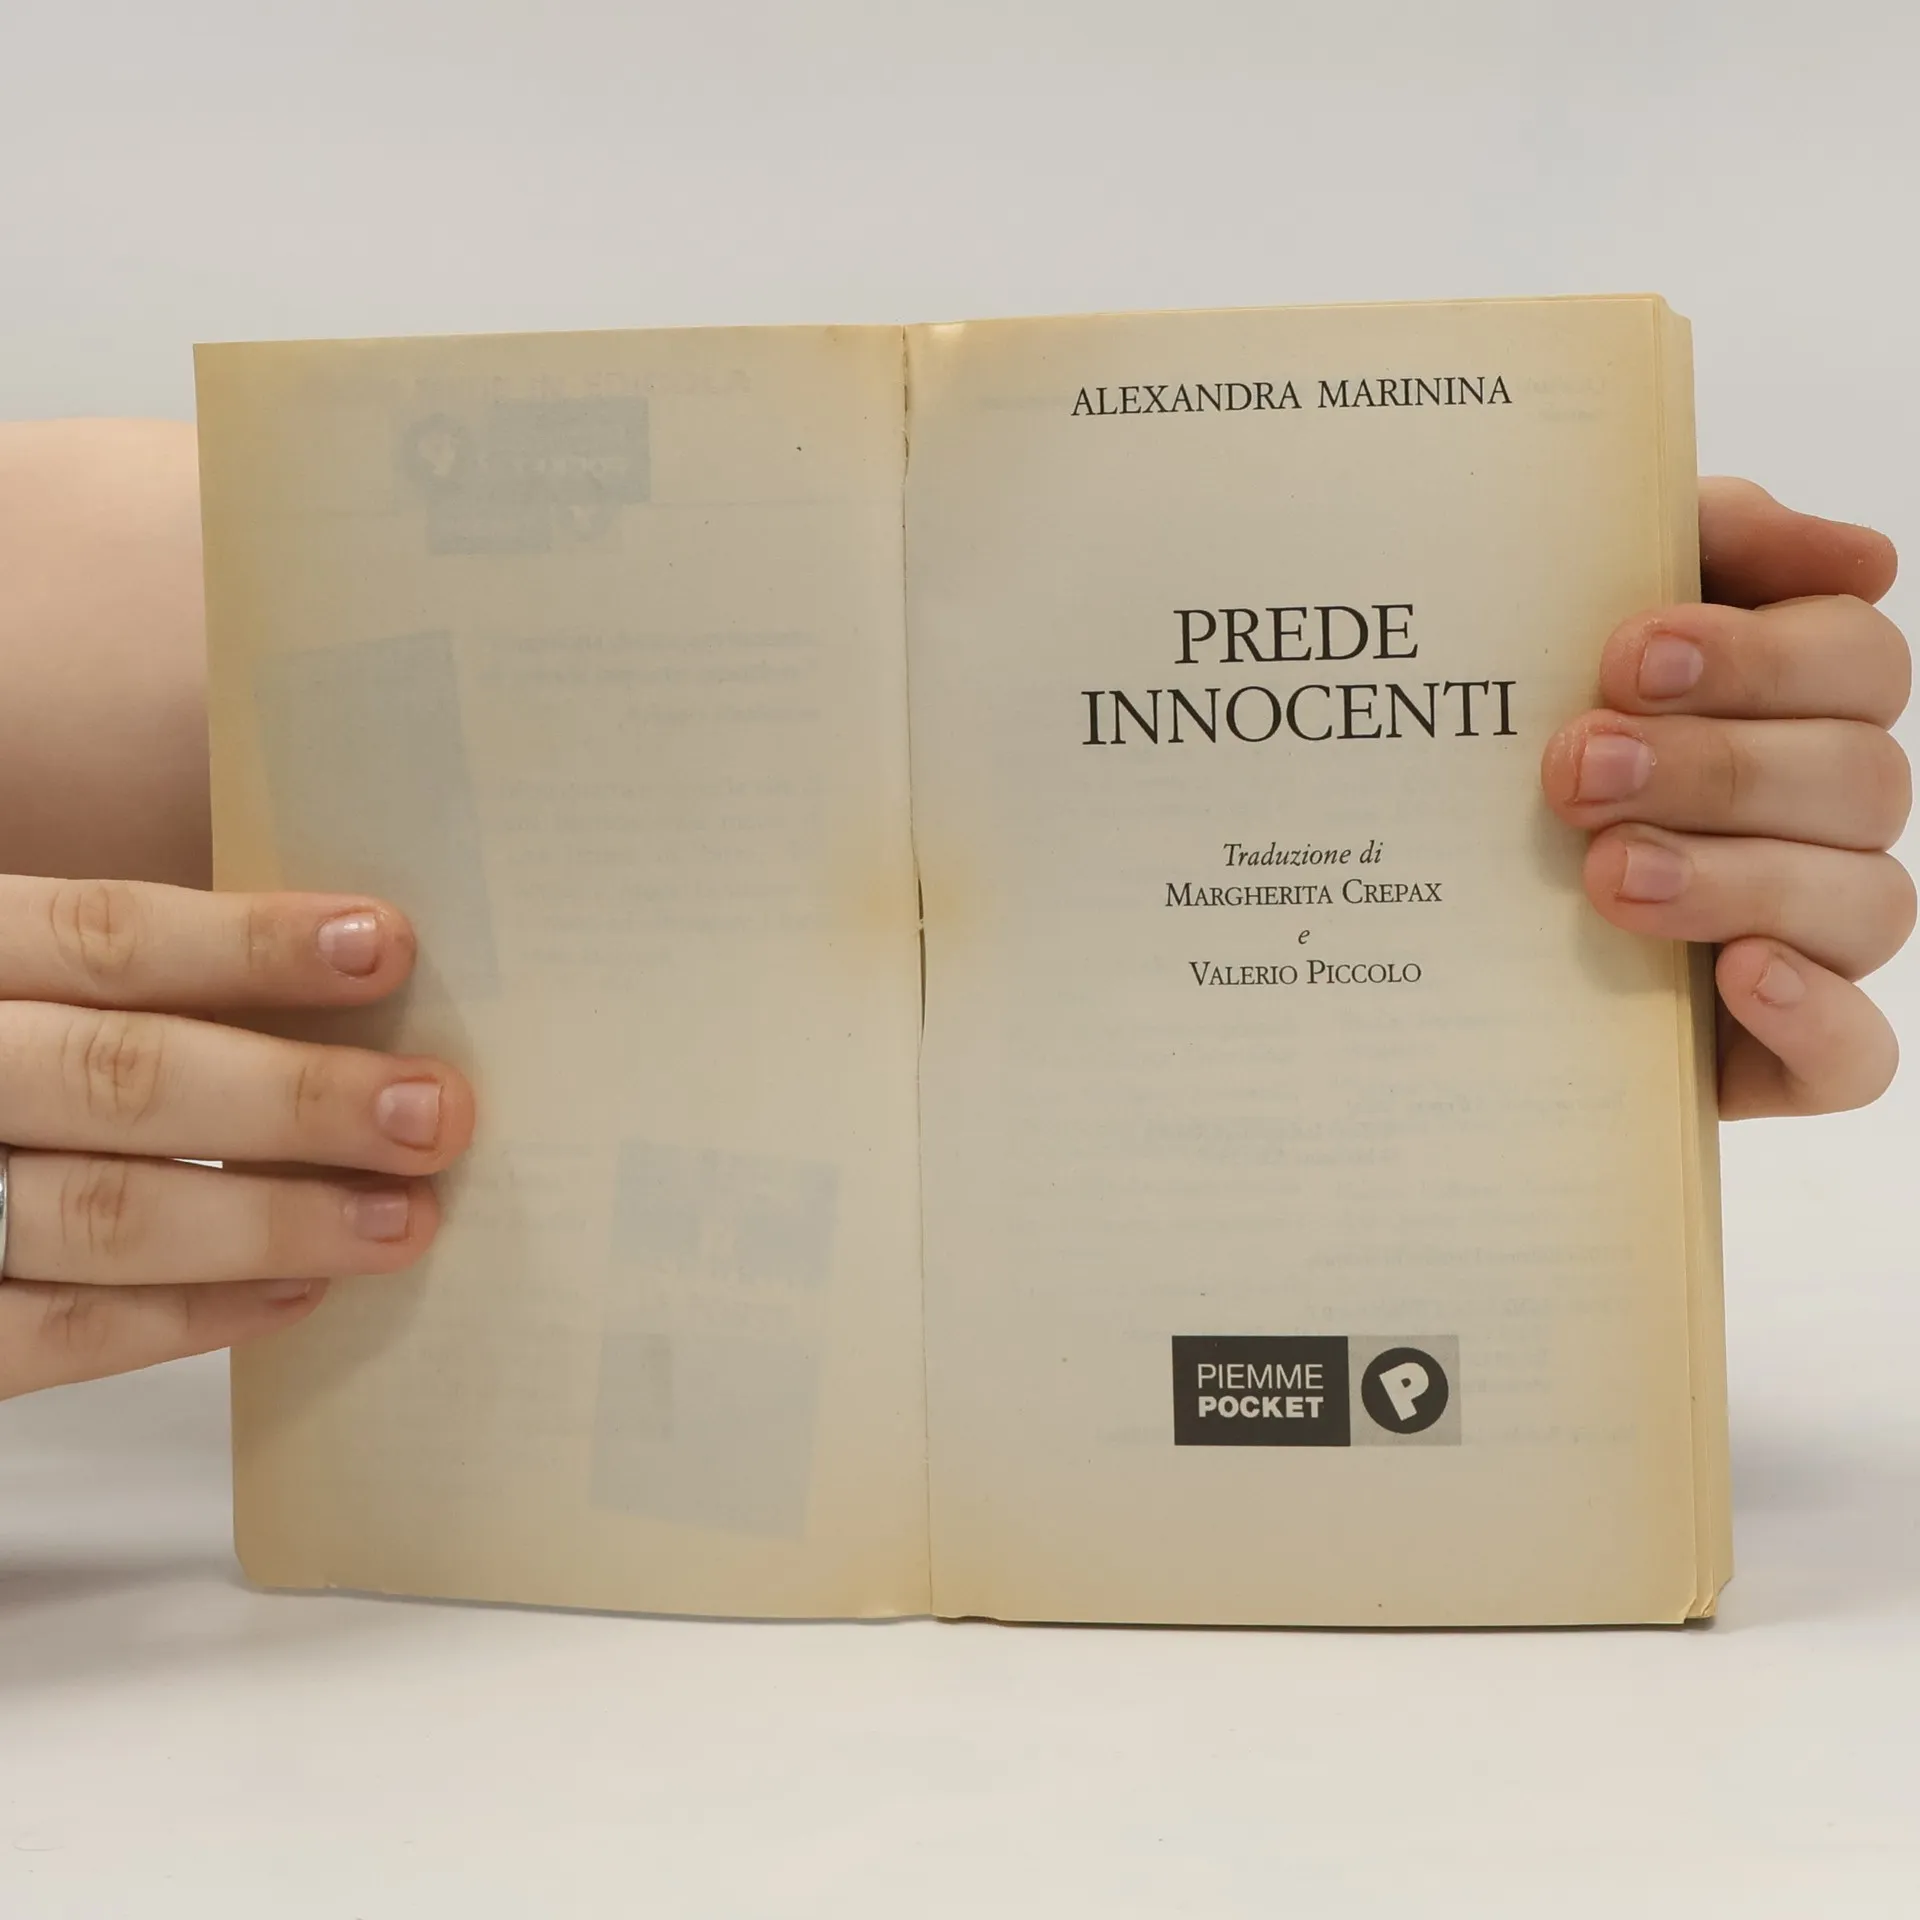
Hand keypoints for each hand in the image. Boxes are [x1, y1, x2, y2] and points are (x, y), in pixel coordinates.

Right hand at [0, 880, 473, 1397]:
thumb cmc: (4, 1043)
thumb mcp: (21, 973)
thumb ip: (124, 969)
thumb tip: (350, 964)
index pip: (106, 936)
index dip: (250, 944)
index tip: (388, 946)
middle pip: (119, 1077)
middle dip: (291, 1100)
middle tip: (434, 1112)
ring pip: (97, 1213)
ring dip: (268, 1218)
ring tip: (401, 1220)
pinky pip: (55, 1331)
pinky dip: (185, 1318)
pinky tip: (298, 1295)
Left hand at [1541, 477, 1911, 1116]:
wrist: (1418, 926)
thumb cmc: (1507, 752)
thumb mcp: (1566, 628)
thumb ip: (1697, 547)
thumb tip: (1862, 552)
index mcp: (1791, 709)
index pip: (1854, 659)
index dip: (1759, 654)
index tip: (1624, 658)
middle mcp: (1821, 821)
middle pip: (1860, 777)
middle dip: (1718, 767)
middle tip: (1575, 772)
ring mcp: (1812, 941)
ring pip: (1865, 902)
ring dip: (1736, 879)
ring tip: (1607, 876)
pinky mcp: (1782, 1057)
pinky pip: (1856, 1054)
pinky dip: (1812, 1014)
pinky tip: (1737, 977)